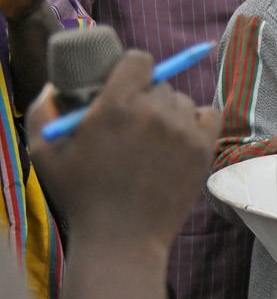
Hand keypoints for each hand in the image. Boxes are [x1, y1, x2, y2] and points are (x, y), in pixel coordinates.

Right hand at [28, 49, 217, 245]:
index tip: (123, 83)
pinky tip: (179, 135)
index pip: (138, 60)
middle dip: (144, 95)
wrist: (122, 238)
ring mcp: (183, 131)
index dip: (130, 68)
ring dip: (169, 110)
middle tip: (131, 120)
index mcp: (116, 105)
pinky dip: (197, 120)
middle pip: (160, 83)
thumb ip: (44, 110)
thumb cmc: (80, 196)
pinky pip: (209, 114)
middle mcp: (154, 112)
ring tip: (150, 137)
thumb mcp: (44, 152)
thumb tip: (54, 86)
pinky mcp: (203, 149)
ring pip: (182, 100)